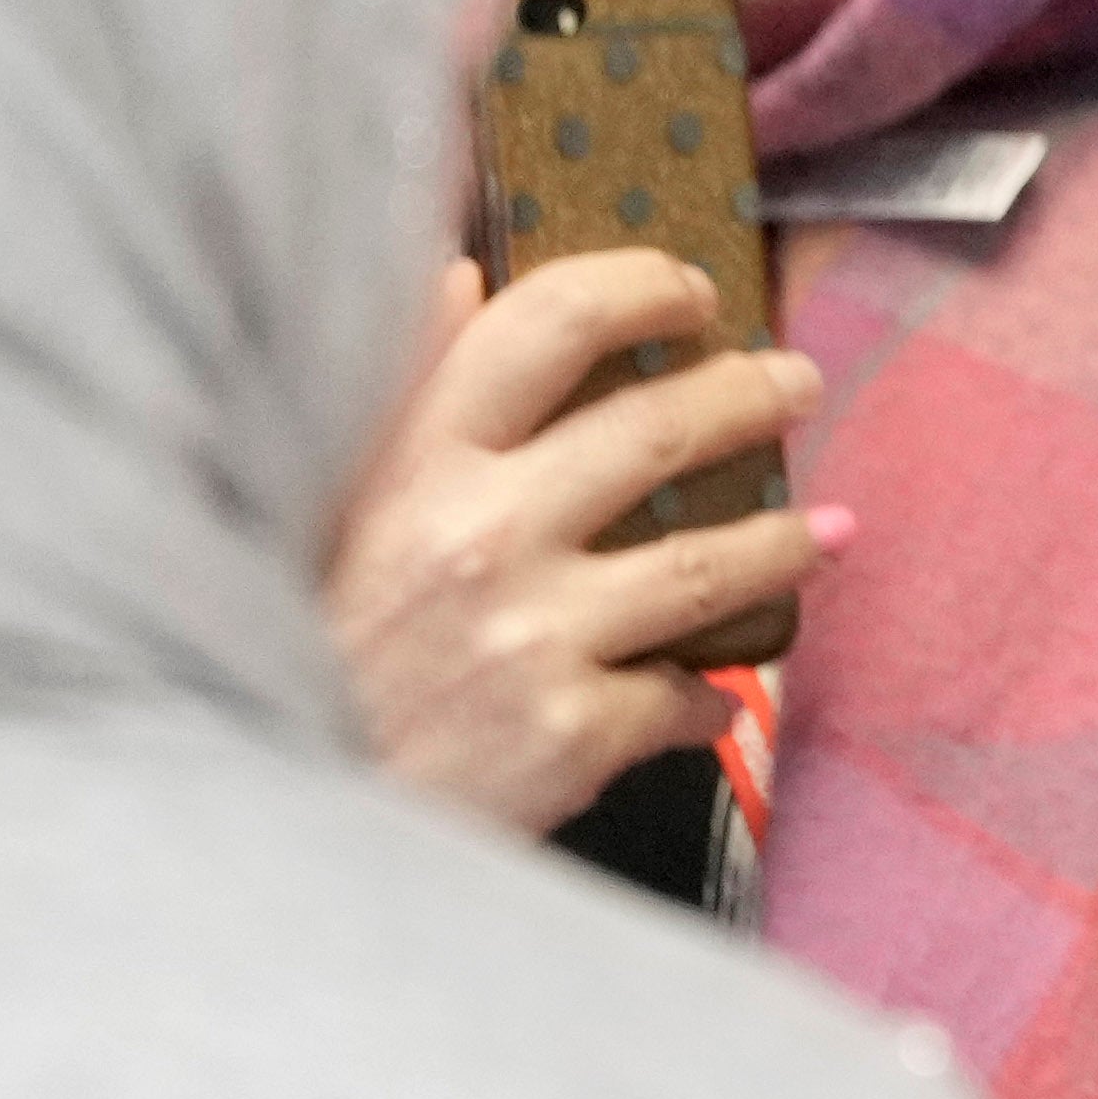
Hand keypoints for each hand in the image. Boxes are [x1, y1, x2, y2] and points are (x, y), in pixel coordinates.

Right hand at [327, 249, 841, 837]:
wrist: (272, 826)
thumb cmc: (300, 647)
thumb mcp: (318, 502)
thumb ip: (393, 389)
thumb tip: (458, 273)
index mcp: (412, 460)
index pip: (549, 323)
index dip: (639, 289)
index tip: (690, 291)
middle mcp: (480, 534)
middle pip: (662, 430)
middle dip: (753, 396)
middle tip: (797, 384)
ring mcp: (532, 635)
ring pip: (709, 563)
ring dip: (785, 541)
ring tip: (825, 530)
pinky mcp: (569, 735)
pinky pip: (681, 697)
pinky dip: (705, 697)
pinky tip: (717, 695)